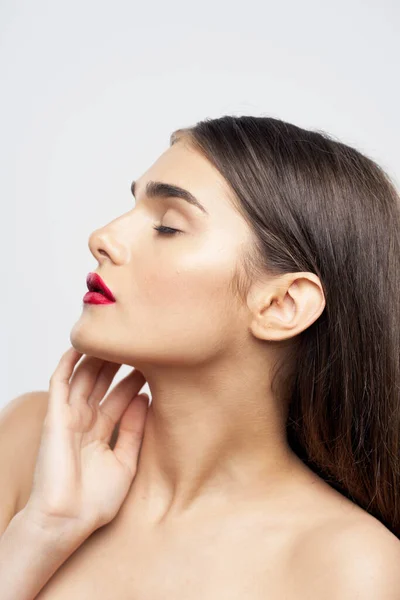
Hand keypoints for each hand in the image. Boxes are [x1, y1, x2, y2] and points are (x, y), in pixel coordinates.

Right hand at [24, 347, 148, 534]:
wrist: (68, 520)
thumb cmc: (94, 502)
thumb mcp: (126, 462)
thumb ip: (134, 430)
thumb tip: (145, 400)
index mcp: (100, 434)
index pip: (118, 398)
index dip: (133, 381)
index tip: (153, 364)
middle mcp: (84, 423)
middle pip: (101, 383)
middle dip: (116, 362)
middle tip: (135, 343)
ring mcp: (68, 418)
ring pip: (83, 378)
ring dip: (97, 358)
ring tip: (114, 337)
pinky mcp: (55, 417)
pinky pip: (59, 383)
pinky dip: (68, 364)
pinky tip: (80, 347)